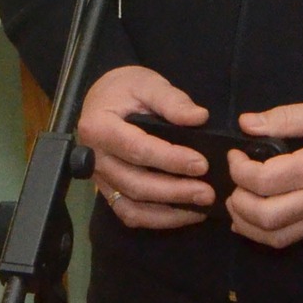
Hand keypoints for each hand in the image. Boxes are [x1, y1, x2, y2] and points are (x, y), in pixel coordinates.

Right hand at [75, 65, 212, 229]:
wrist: (103, 99)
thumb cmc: (124, 88)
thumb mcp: (147, 83)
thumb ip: (171, 100)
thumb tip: (198, 118)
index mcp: (99, 127)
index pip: (137, 149)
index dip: (170, 160)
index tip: (201, 164)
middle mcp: (94, 158)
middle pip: (135, 183)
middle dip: (174, 191)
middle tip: (207, 192)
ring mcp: (100, 178)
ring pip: (132, 206)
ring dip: (168, 212)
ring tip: (201, 207)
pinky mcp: (108, 191)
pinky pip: (129, 213)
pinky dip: (157, 219)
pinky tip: (184, 213)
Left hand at [224, 97, 302, 248]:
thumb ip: (286, 117)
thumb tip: (247, 123)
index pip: (264, 181)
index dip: (239, 169)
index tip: (236, 154)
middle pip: (265, 216)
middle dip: (238, 201)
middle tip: (234, 179)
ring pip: (275, 236)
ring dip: (246, 223)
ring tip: (236, 201)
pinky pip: (290, 239)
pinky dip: (264, 234)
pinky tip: (251, 221)